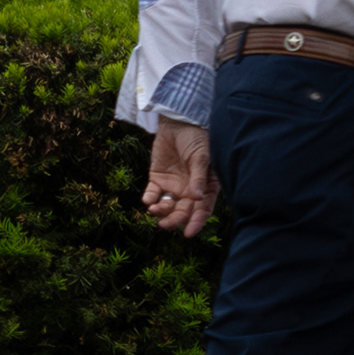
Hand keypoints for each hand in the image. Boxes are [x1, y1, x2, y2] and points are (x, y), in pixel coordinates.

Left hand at [142, 119, 216, 237]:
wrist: (179, 121)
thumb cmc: (197, 138)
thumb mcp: (201, 157)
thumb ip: (198, 177)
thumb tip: (197, 198)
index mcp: (206, 187)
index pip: (202, 209)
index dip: (196, 222)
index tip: (189, 233)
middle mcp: (190, 190)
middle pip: (183, 212)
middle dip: (174, 220)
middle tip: (164, 225)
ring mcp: (173, 186)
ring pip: (167, 206)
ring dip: (160, 211)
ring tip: (154, 209)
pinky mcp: (157, 179)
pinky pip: (152, 194)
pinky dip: (149, 199)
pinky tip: (147, 200)